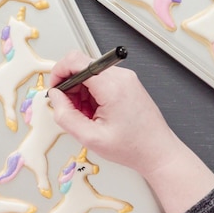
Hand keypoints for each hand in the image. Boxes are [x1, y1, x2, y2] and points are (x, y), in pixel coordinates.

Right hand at [48, 50, 213, 212]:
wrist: (157, 152)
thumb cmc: (132, 147)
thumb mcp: (90, 138)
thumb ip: (65, 116)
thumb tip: (55, 98)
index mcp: (112, 86)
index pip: (76, 61)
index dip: (58, 72)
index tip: (55, 88)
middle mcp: (121, 76)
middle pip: (82, 67)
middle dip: (70, 88)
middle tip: (72, 111)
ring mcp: (126, 78)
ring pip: (90, 74)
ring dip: (81, 93)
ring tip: (88, 117)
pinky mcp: (127, 83)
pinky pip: (101, 81)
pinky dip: (92, 95)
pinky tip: (97, 114)